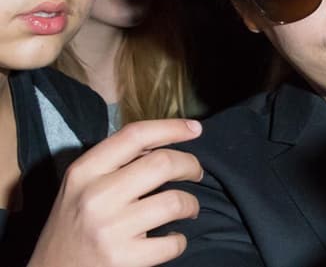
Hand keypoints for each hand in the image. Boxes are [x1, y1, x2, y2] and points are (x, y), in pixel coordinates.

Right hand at [28, 119, 203, 266]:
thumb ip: (115, 162)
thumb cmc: (74, 224)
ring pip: (175, 201)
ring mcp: (109, 229)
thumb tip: (163, 141)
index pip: (134, 135)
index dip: (171, 128)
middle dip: (191, 165)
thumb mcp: (81, 186)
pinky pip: (173, 242)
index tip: (195, 128)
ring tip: (188, 208)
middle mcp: (95, 197)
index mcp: (84, 171)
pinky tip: (171, 238)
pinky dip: (180, 240)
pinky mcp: (123, 259)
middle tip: (196, 173)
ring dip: (191, 204)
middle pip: (163, 163)